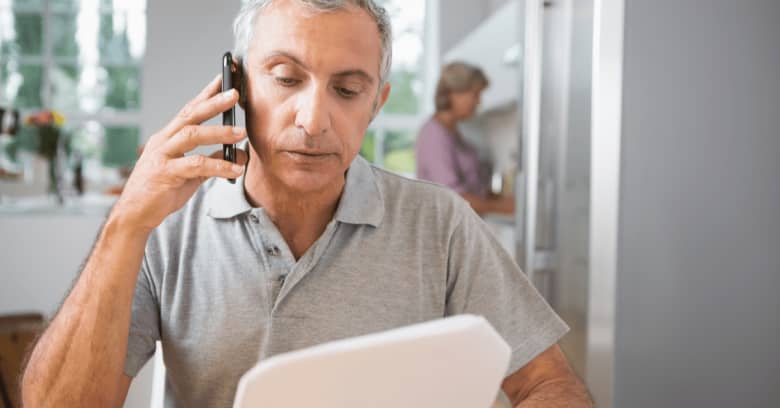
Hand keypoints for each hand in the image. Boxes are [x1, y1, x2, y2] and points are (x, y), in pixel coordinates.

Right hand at [111, 75, 247, 233]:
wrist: (135, 214)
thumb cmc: (161, 191)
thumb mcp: (191, 174)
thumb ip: (213, 160)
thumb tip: (240, 153)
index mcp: (169, 137)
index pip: (190, 110)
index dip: (207, 93)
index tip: (225, 78)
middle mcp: (164, 141)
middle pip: (190, 115)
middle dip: (213, 102)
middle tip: (235, 93)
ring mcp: (162, 156)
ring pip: (192, 135)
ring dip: (218, 132)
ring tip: (240, 132)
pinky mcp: (165, 174)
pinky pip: (195, 165)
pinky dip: (218, 165)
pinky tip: (235, 169)